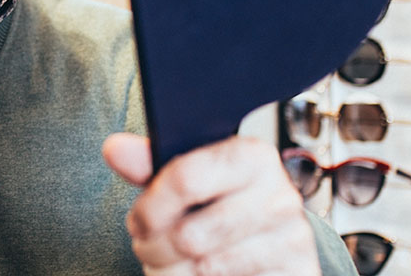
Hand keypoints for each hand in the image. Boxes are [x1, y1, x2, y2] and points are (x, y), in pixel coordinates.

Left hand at [103, 134, 320, 275]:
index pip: (186, 179)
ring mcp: (290, 241)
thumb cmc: (220, 204)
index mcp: (252, 156)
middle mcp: (279, 196)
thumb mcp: (188, 179)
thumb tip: (115, 149)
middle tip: (148, 246)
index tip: (138, 221)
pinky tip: (200, 274)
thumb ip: (151, 165)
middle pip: (188, 235)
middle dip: (155, 247)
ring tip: (171, 260)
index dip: (151, 207)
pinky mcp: (295, 273)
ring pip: (203, 269)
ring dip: (172, 271)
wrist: (270, 242)